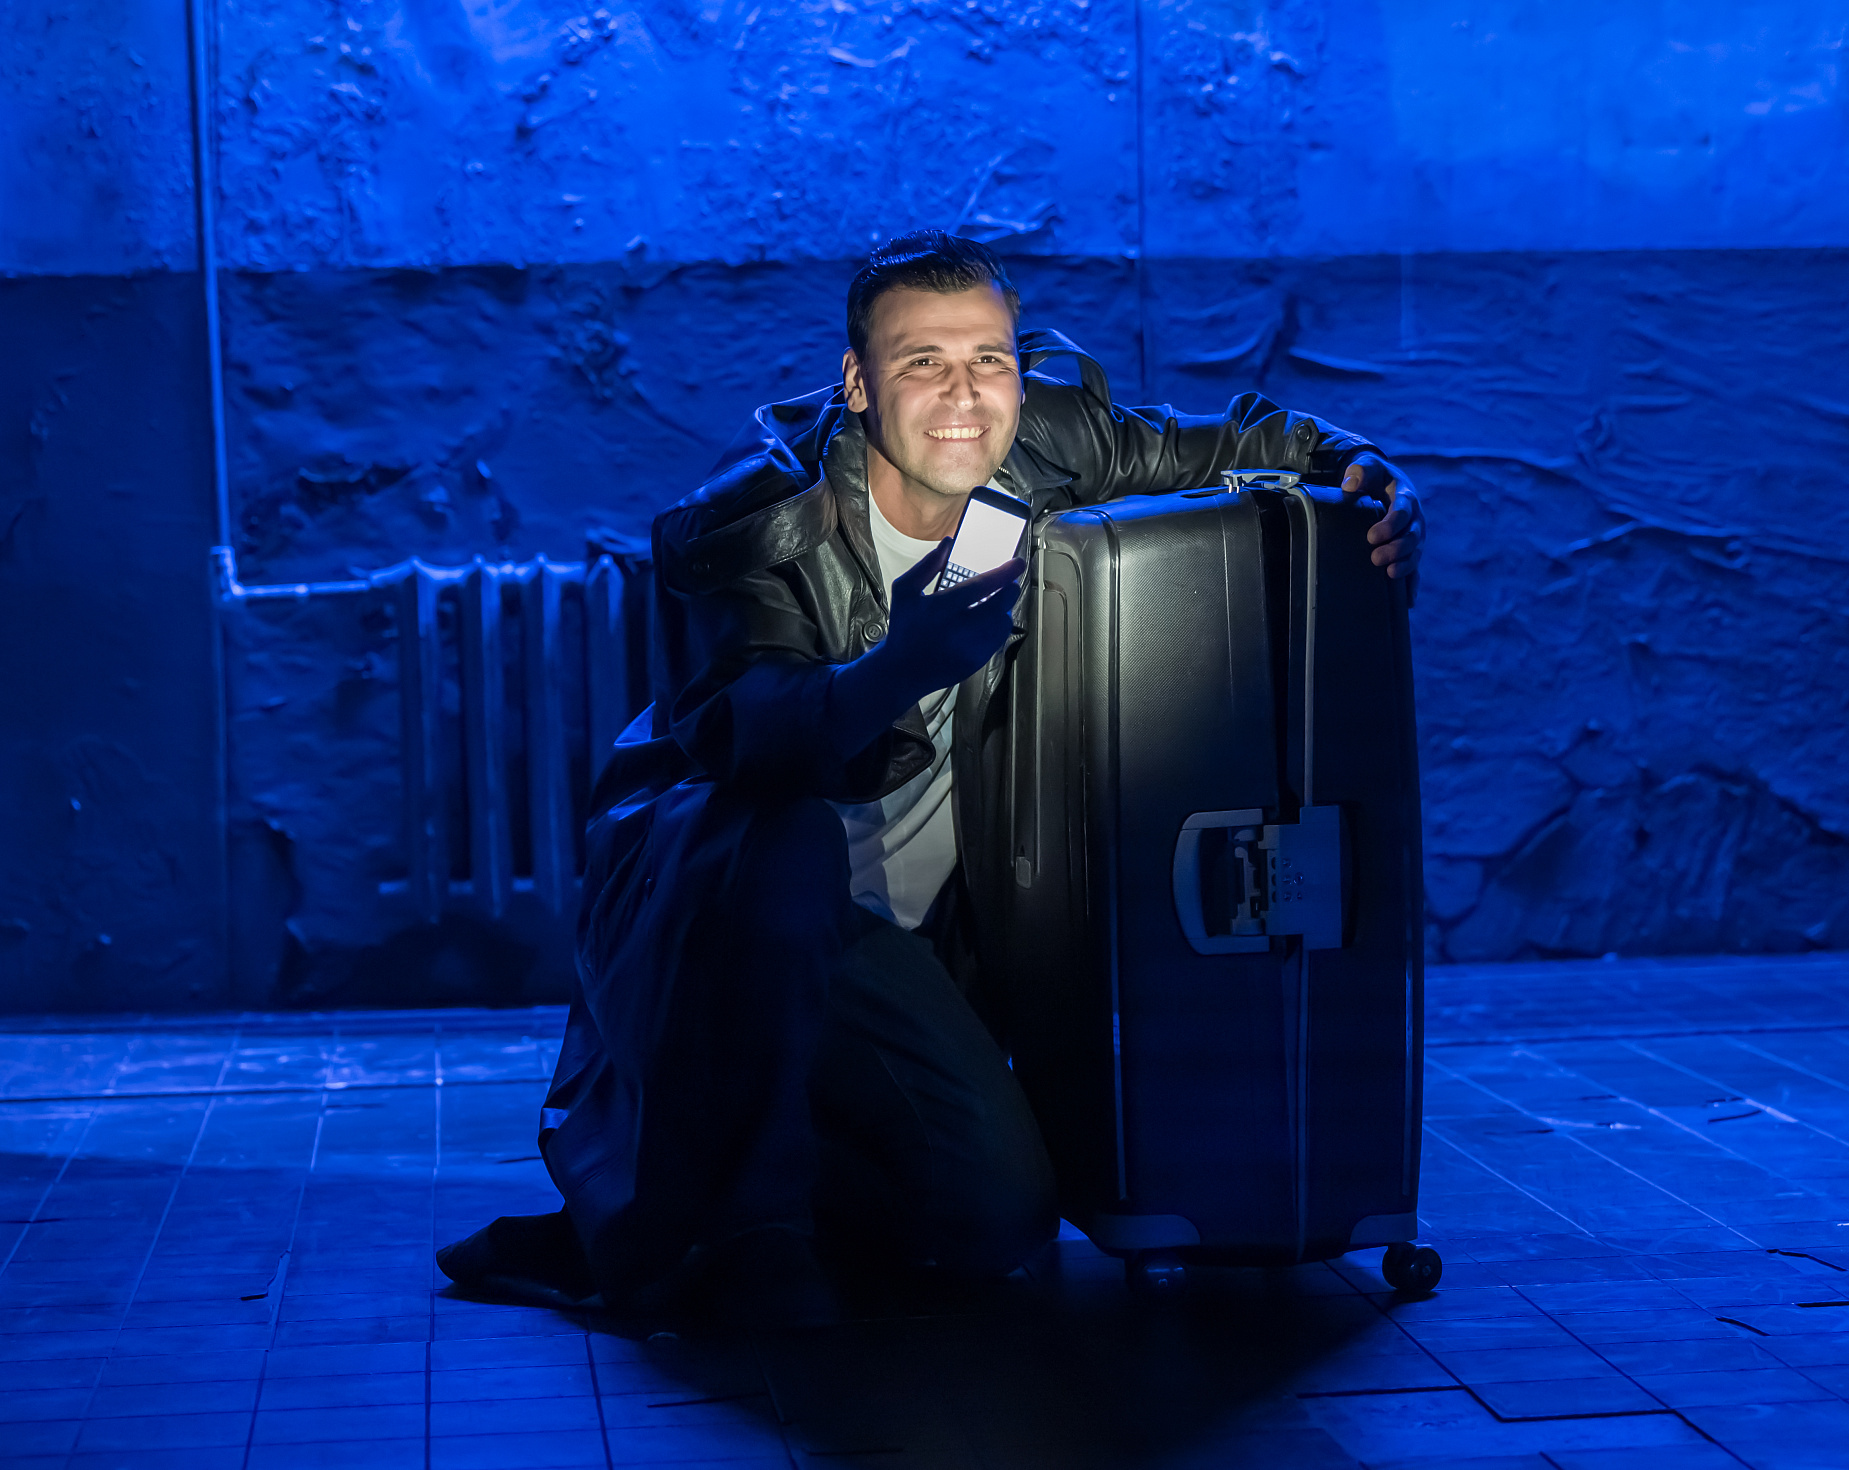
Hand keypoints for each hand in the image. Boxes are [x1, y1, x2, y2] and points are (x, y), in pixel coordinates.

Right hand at [880, 540, 1024, 697]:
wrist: (903, 670)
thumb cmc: (905, 627)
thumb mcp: (905, 591)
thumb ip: (927, 565)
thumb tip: (949, 542)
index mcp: (941, 609)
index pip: (982, 586)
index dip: (1004, 573)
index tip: (1018, 563)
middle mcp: (958, 630)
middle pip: (1000, 606)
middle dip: (1010, 590)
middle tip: (1008, 582)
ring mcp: (970, 649)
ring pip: (1003, 623)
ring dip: (1003, 609)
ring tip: (992, 604)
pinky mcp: (977, 662)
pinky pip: (998, 639)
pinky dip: (996, 627)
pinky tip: (984, 623)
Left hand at [1341, 453, 1422, 579]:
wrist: (1383, 484)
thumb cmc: (1373, 476)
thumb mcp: (1367, 465)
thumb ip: (1359, 470)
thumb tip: (1349, 486)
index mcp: (1405, 496)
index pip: (1402, 511)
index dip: (1390, 525)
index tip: (1372, 537)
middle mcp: (1414, 518)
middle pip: (1412, 536)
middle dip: (1397, 549)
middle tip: (1376, 558)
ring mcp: (1413, 536)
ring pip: (1415, 553)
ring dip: (1404, 566)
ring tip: (1389, 574)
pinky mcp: (1409, 550)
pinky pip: (1415, 569)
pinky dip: (1411, 585)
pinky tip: (1406, 602)